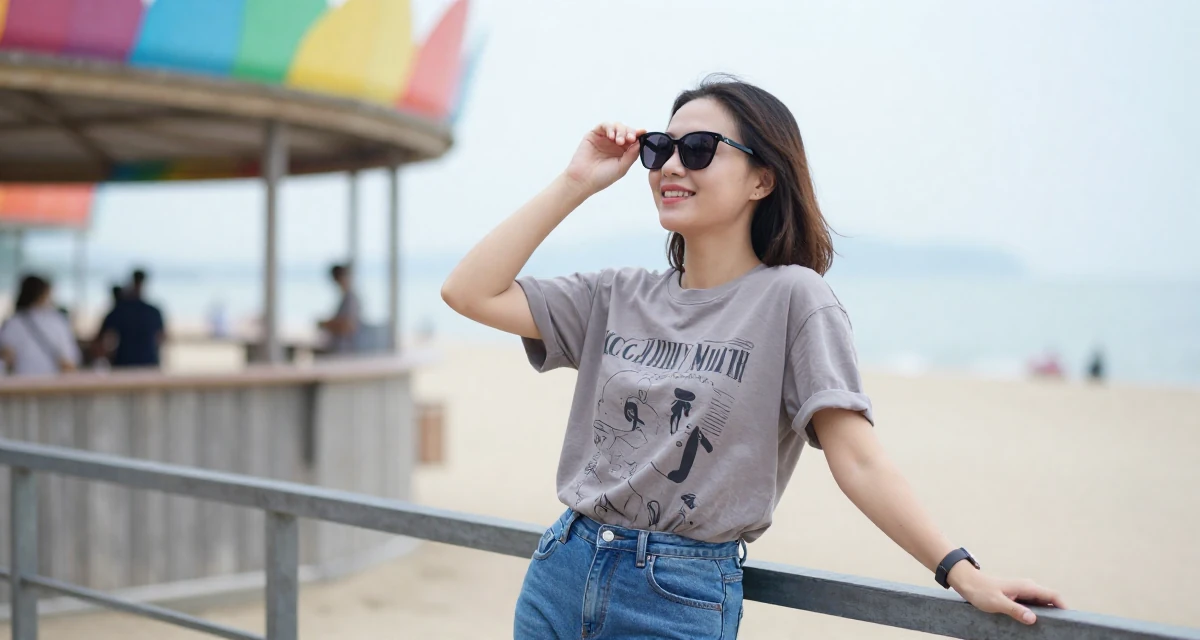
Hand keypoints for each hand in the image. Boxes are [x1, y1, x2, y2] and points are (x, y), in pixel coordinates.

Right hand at [562, 122, 645, 196]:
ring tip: (619, 141)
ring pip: (616, 126)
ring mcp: (604, 138)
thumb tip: (640, 141)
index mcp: (623, 152)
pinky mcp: (594, 135)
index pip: (633, 140)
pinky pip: (604, 125)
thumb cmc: (602, 177)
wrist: (583, 180)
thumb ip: (632, 154)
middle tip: (629, 139)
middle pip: (626, 131)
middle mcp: (614, 144)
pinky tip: (611, 136)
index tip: (642, 133)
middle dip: (629, 132)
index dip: (638, 135)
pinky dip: (610, 128)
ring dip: (620, 130)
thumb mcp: (622, 167)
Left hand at [949, 564, 1065, 624]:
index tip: (1071, 620)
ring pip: (1041, 604)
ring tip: (1050, 629)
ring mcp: (1023, 592)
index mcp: (1027, 587)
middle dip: (1057, 613)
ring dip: (1047, 614)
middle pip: (1050, 600)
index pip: (1053, 595)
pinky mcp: (1017, 597)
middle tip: (1061, 628)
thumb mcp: (997, 602)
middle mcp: (1027, 588)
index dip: (1064, 607)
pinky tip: (1034, 624)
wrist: (968, 582)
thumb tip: (1033, 619)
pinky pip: (1032, 605)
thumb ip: (1015, 610)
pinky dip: (1037, 614)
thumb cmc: (981, 591)